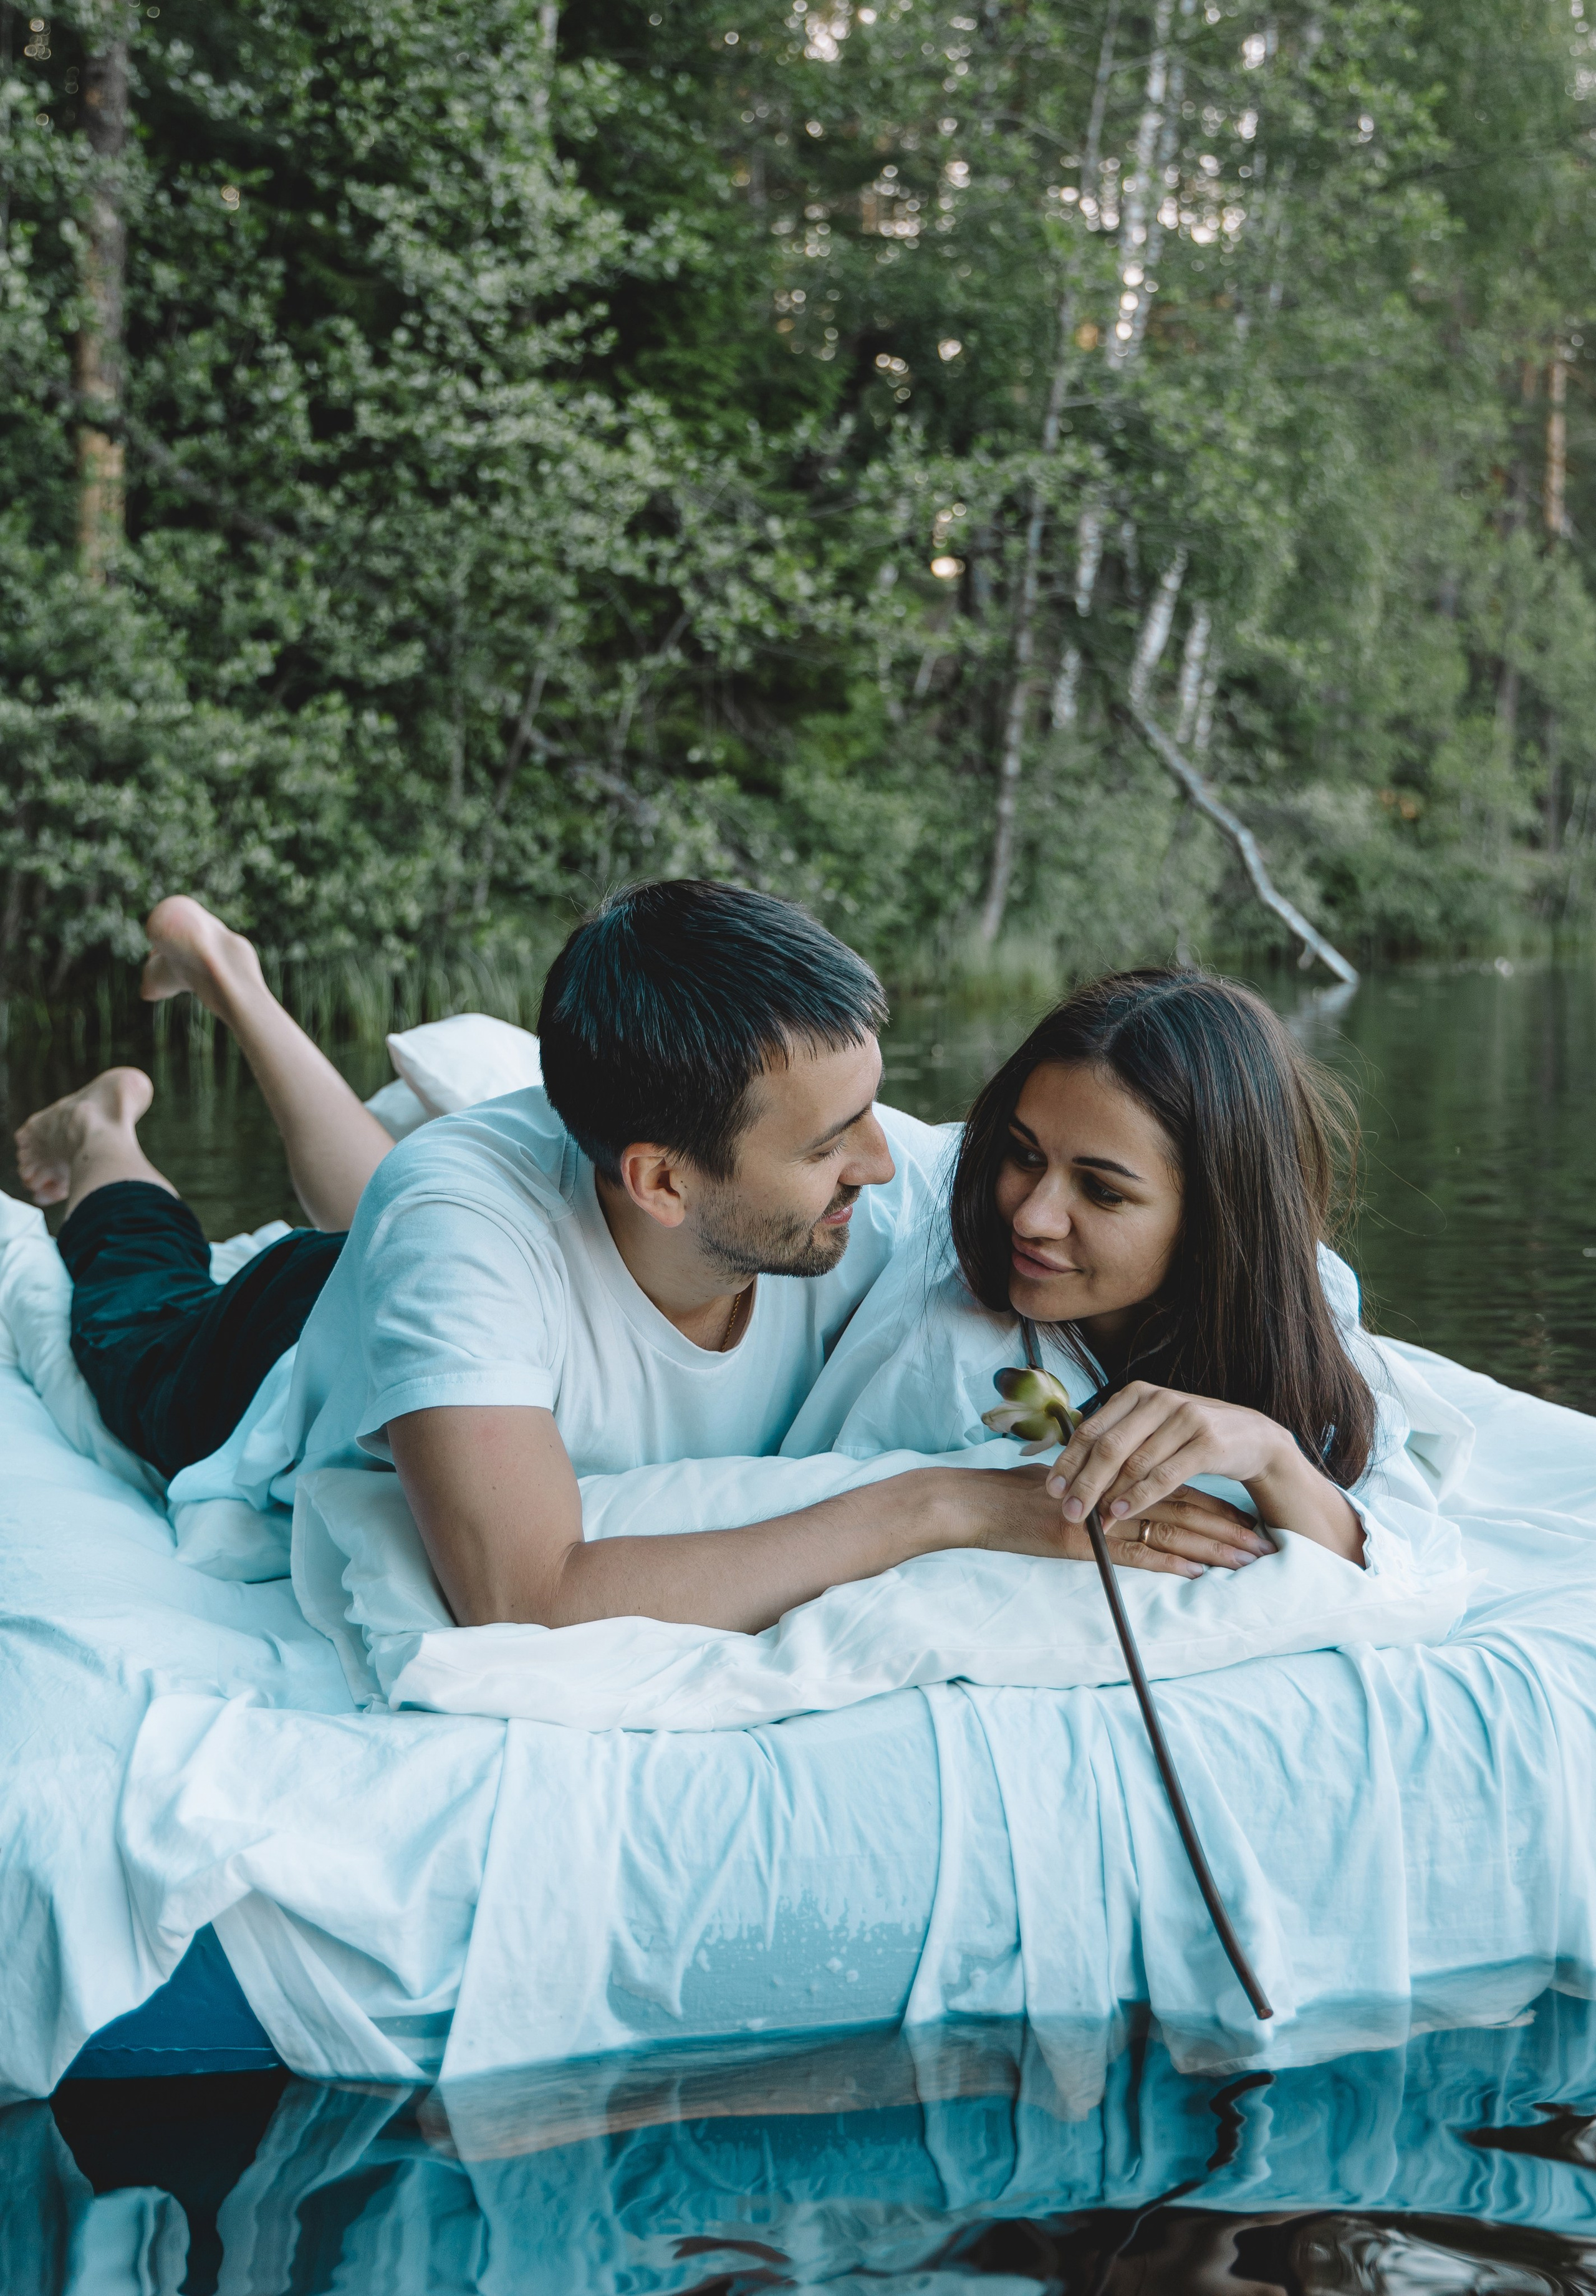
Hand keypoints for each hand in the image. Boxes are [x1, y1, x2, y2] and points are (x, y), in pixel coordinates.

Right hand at [948, 1466, 1271, 1577]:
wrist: (972, 1504)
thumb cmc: (1011, 1495)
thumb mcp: (1063, 1482)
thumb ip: (1098, 1488)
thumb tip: (1125, 1496)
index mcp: (1114, 1477)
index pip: (1175, 1488)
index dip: (1215, 1504)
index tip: (1247, 1520)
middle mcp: (1112, 1494)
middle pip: (1184, 1509)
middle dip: (1228, 1528)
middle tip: (1265, 1544)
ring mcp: (1099, 1519)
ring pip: (1169, 1531)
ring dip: (1212, 1548)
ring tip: (1247, 1561)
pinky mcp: (1081, 1544)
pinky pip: (1134, 1555)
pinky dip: (1169, 1564)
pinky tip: (1198, 1573)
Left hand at [1045, 1383, 1290, 1530]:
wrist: (1252, 1438)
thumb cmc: (1190, 1436)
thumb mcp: (1151, 1427)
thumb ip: (1118, 1438)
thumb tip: (1071, 1470)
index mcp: (1136, 1393)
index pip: (1091, 1429)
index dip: (1069, 1461)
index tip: (1052, 1489)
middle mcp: (1157, 1399)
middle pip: (1108, 1446)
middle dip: (1084, 1482)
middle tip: (1068, 1511)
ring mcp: (1184, 1418)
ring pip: (1134, 1462)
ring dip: (1109, 1495)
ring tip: (1092, 1519)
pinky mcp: (1207, 1442)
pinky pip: (1165, 1474)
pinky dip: (1140, 1495)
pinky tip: (1122, 1511)